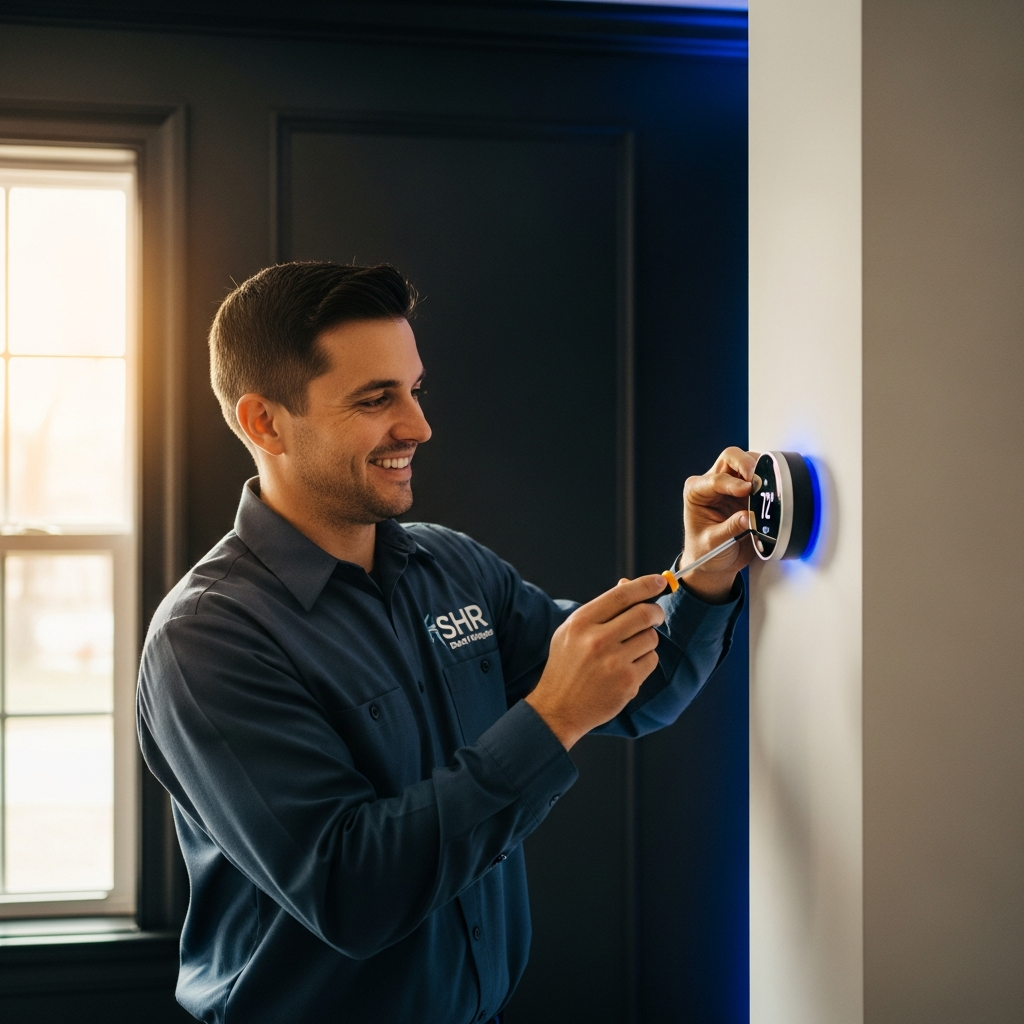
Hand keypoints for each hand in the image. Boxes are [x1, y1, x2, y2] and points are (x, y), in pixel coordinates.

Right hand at [526, 575, 666, 749]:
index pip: (621, 595)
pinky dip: (645, 661)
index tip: (660, 581)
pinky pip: (651, 660)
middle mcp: (597, 640)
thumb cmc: (566, 665)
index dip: (645, 585)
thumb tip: (628, 583)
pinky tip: (627, 668)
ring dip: (647, 640)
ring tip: (630, 649)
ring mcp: (614, 662)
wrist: (558, 708)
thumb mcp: (572, 631)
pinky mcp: (627, 682)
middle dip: (656, 612)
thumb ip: (601, 608)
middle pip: (644, 613)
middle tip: (656, 616)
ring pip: (651, 637)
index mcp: (582, 622)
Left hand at [679, 446, 760, 601]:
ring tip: (766, 485)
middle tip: (757, 479)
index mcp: (696, 491)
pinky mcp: (748, 492)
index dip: (732, 483)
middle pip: (730, 458)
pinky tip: (771, 490)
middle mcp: (712, 483)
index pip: (716, 478)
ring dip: (759, 470)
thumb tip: (748, 516)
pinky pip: (760, 477)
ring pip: (747, 463)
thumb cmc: (705, 552)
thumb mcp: (713, 544)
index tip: (746, 490)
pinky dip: (768, 479)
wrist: (714, 564)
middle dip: (746, 464)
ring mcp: (732, 485)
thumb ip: (730, 529)